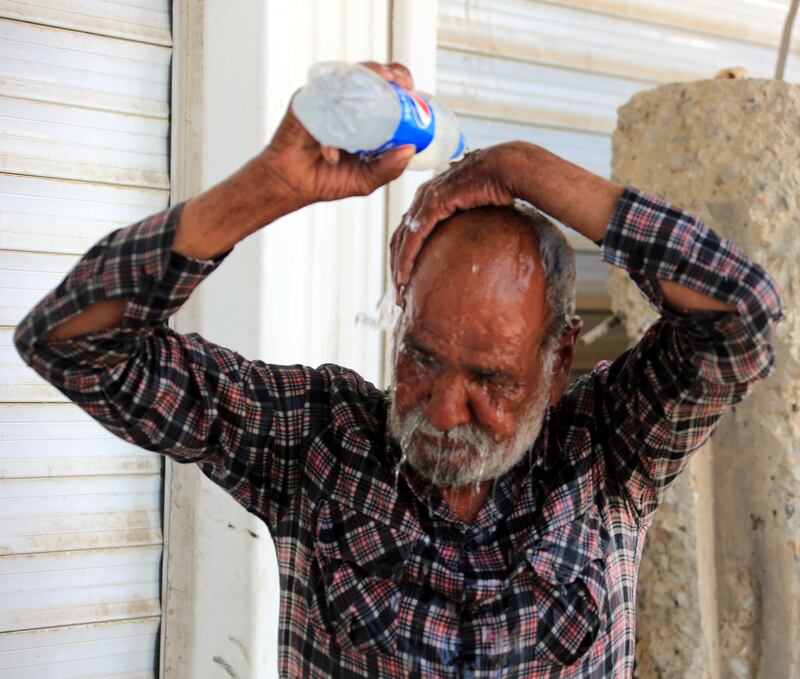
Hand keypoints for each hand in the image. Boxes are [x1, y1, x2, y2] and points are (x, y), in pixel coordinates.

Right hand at [260, 62, 416, 209]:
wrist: (291, 185)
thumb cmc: (326, 180)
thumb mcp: (365, 179)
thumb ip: (388, 169)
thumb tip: (410, 150)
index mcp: (363, 118)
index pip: (385, 91)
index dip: (400, 82)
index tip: (410, 89)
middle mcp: (346, 104)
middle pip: (370, 76)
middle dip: (389, 72)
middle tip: (400, 82)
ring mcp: (326, 100)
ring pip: (348, 75)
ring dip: (368, 73)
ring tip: (384, 82)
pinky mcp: (306, 102)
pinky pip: (322, 94)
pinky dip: (336, 104)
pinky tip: (345, 114)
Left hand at [390, 142, 533, 297]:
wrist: (510, 167)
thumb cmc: (503, 186)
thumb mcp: (479, 209)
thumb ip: (469, 223)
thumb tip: (478, 244)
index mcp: (432, 196)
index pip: (409, 230)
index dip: (404, 255)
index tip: (406, 281)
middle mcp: (424, 196)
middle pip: (400, 236)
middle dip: (397, 265)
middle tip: (399, 293)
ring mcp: (427, 198)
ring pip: (402, 239)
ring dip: (398, 267)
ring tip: (400, 292)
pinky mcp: (434, 203)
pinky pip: (414, 236)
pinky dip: (406, 258)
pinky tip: (403, 277)